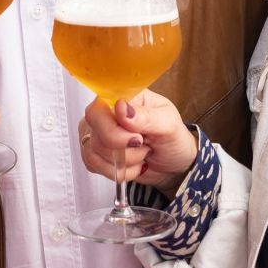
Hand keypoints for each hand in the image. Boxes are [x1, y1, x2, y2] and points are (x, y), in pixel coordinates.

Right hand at [78, 90, 196, 191]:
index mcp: (122, 96)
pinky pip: (93, 165)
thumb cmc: (173, 138)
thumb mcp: (169, 125)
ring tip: (141, 154)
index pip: (99, 108)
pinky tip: (132, 165)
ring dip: (124, 162)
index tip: (138, 138)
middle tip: (143, 145)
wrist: (173, 164)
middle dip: (123, 148)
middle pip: (95, 131)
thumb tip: (121, 108)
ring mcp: (96, 132)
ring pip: (94, 152)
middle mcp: (105, 112)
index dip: (114, 129)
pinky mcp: (94, 152)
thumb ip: (146, 116)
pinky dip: (117, 171)